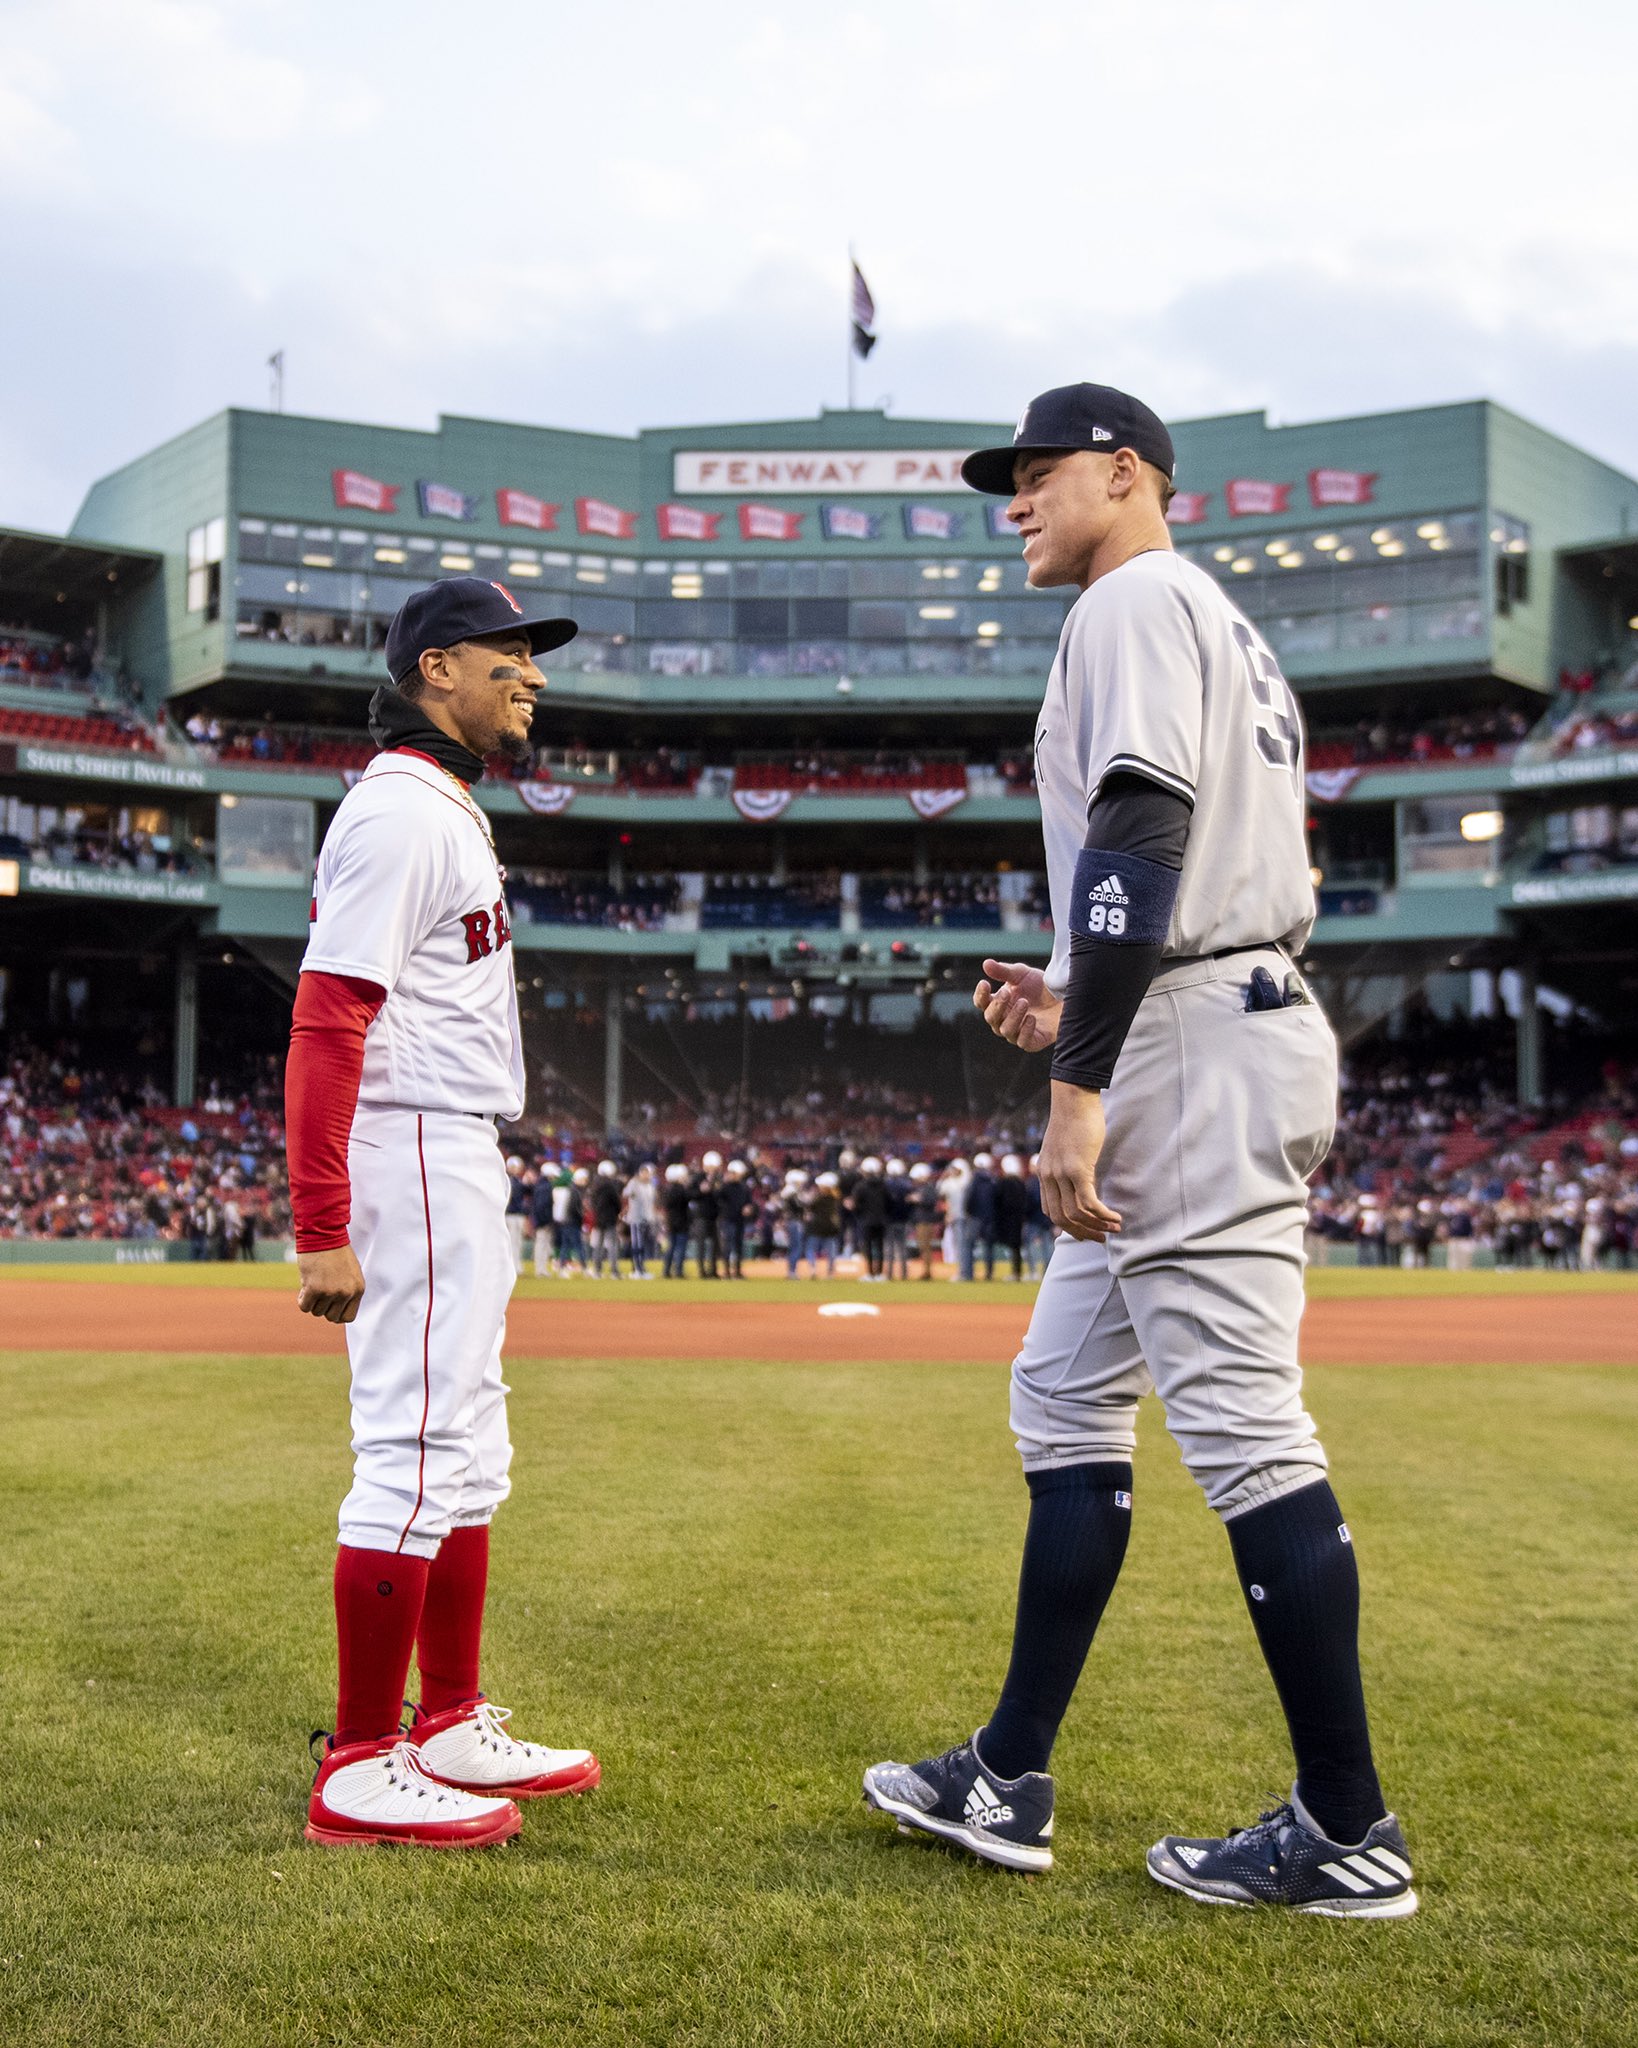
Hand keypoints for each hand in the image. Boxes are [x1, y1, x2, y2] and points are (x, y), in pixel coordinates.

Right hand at [296, 1245, 365, 1323]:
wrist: (323, 1235)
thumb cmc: (336, 1252)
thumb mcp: (350, 1273)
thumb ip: (347, 1292)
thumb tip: (336, 1312)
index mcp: (358, 1289)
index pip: (348, 1317)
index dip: (337, 1313)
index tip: (330, 1305)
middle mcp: (346, 1293)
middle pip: (331, 1317)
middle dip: (323, 1307)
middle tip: (320, 1292)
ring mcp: (330, 1292)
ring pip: (316, 1312)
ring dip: (312, 1301)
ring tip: (314, 1283)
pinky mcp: (314, 1289)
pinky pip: (304, 1307)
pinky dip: (302, 1299)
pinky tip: (305, 1286)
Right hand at [973, 959, 1061, 1051]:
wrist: (1065, 996)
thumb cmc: (1041, 986)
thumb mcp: (1022, 974)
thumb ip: (1004, 971)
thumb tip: (986, 963)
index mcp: (999, 1003)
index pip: (982, 1003)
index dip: (980, 995)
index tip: (984, 983)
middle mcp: (1004, 1020)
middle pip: (990, 1018)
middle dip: (997, 1005)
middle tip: (1007, 993)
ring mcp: (1017, 1032)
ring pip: (1005, 1030)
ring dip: (1013, 1016)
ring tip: (1024, 1002)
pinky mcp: (1033, 1042)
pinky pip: (1023, 1041)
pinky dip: (1025, 1030)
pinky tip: (1032, 1018)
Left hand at [1037, 1082, 1121, 1241]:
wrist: (1074, 1098)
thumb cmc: (1074, 1119)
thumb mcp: (1064, 1148)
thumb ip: (1066, 1166)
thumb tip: (1080, 1181)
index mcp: (1044, 1173)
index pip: (1050, 1211)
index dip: (1068, 1227)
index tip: (1085, 1231)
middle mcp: (1048, 1176)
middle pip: (1061, 1218)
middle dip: (1083, 1232)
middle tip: (1102, 1237)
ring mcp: (1061, 1174)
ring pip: (1076, 1214)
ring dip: (1097, 1225)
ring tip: (1115, 1227)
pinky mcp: (1077, 1169)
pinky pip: (1089, 1202)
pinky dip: (1103, 1214)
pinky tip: (1115, 1216)